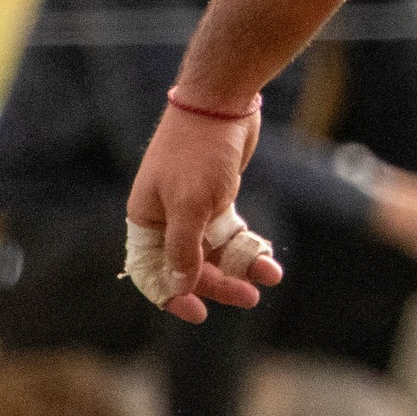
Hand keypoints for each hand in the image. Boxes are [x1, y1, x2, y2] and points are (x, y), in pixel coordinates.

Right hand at [125, 104, 279, 322]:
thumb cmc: (199, 152)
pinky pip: (231, 233)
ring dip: (240, 266)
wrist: (222, 101)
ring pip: (215, 251)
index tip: (199, 314)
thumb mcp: (190, 205)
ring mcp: (193, 208)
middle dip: (220, 283)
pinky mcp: (218, 198)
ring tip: (269, 276)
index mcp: (146, 221)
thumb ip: (184, 249)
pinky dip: (248, 245)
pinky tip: (268, 256)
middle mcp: (166, 218)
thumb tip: (178, 286)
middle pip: (190, 266)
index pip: (152, 272)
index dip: (173, 295)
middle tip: (250, 298)